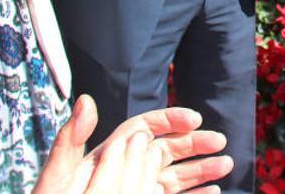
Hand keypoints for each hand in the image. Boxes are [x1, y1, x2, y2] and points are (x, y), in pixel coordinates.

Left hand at [33, 94, 232, 193]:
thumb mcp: (57, 176)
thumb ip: (71, 140)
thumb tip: (85, 100)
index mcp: (108, 154)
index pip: (145, 128)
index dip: (171, 120)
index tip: (194, 120)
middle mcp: (126, 170)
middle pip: (167, 149)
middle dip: (195, 143)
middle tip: (220, 141)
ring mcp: (136, 191)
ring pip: (175, 175)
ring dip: (202, 168)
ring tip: (227, 164)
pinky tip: (214, 191)